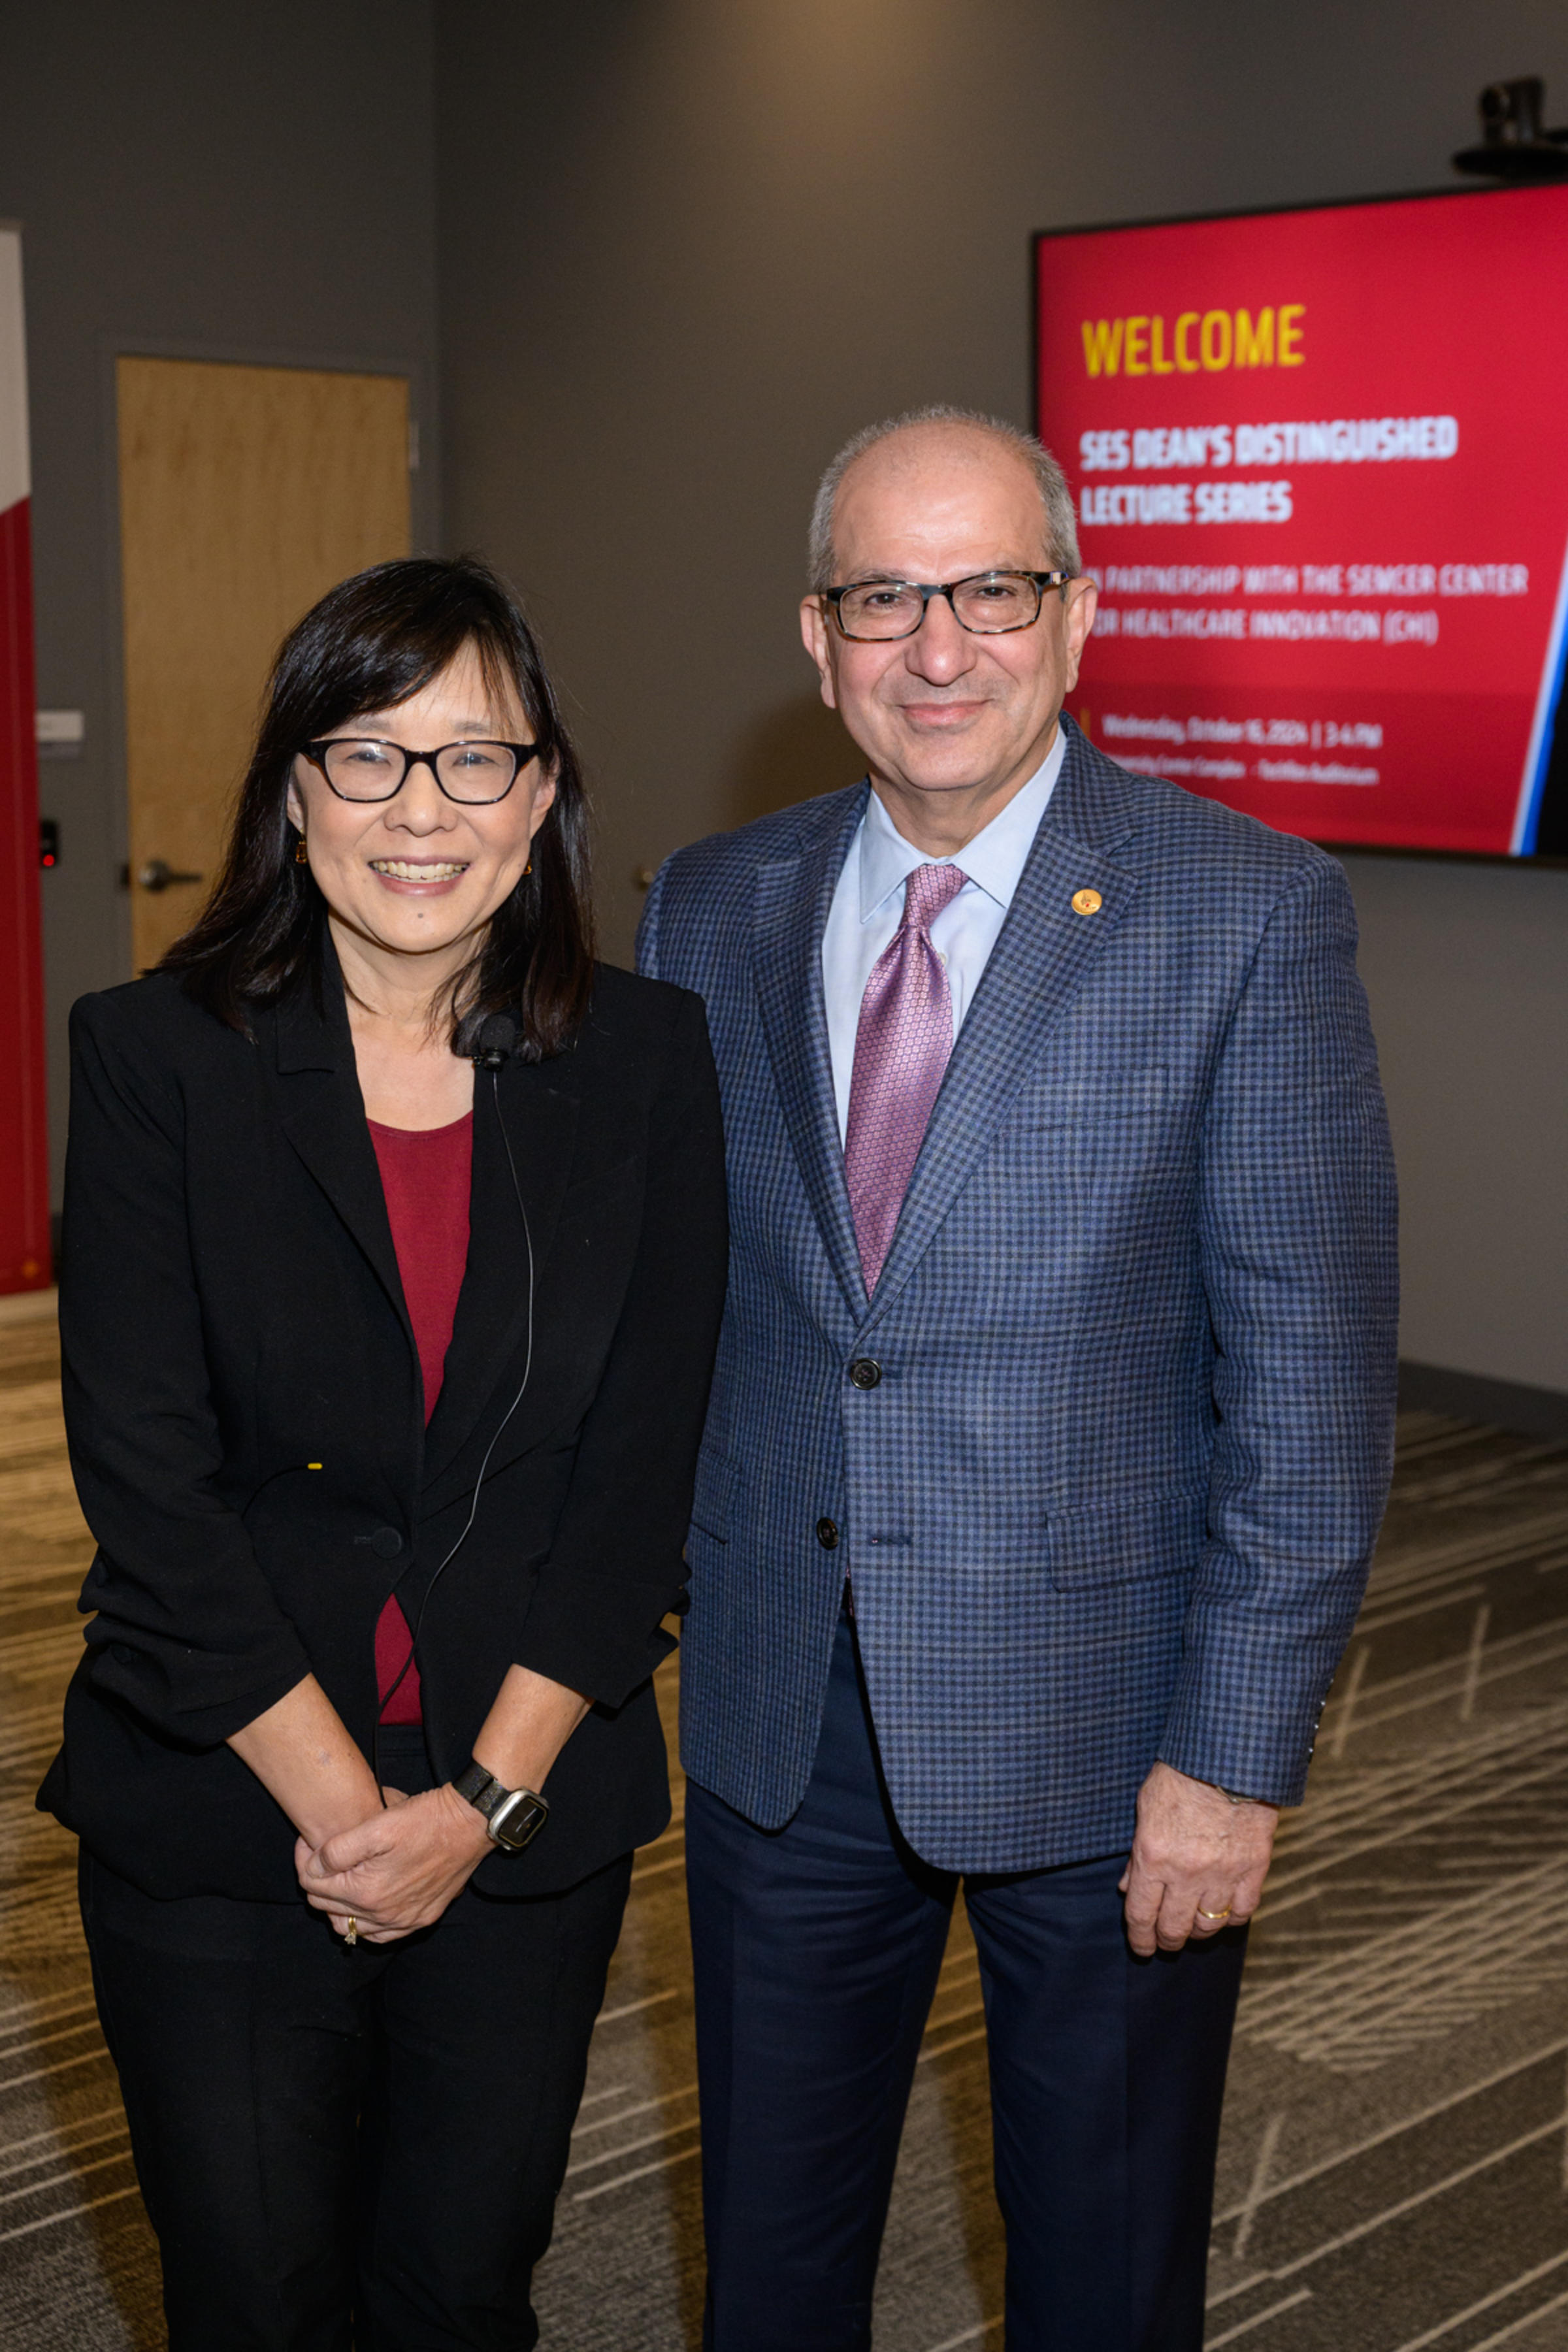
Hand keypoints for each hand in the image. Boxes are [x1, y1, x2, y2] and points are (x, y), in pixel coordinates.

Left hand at [296, 1783, 490, 1943]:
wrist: (469, 1824)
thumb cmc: (424, 1819)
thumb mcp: (376, 1825)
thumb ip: (336, 1851)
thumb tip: (313, 1868)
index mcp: (367, 1893)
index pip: (313, 1887)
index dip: (304, 1862)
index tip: (308, 1842)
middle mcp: (383, 1916)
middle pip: (328, 1908)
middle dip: (317, 1881)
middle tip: (321, 1855)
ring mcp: (404, 1921)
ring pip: (351, 1926)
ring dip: (338, 1904)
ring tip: (341, 1877)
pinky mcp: (422, 1918)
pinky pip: (380, 1935)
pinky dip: (366, 1922)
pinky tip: (366, 1902)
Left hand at [1118, 1762, 1278, 1957]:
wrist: (1230, 1757)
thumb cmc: (1181, 1775)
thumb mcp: (1146, 1808)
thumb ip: (1136, 1853)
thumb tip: (1127, 1887)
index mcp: (1153, 1856)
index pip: (1141, 1914)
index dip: (1140, 1938)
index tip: (1142, 1948)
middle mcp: (1186, 1873)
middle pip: (1174, 1928)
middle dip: (1166, 1941)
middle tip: (1165, 1942)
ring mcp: (1222, 1874)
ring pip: (1208, 1926)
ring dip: (1197, 1932)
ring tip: (1192, 1929)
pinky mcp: (1253, 1870)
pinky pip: (1242, 1912)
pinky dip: (1231, 1918)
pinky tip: (1223, 1914)